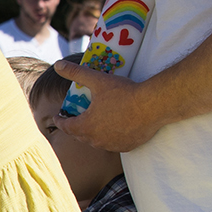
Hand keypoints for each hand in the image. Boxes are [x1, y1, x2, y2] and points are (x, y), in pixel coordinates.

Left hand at [52, 61, 168, 152]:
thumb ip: (76, 73)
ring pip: (96, 142)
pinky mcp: (127, 147)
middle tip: (74, 120)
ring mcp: (112, 145)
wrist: (153, 105)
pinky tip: (111, 132)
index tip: (58, 117)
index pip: (66, 127)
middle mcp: (96, 140)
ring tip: (92, 125)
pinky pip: (113, 145)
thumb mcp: (97, 80)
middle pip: (80, 136)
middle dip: (75, 128)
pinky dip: (109, 139)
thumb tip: (57, 64)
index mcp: (86, 126)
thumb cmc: (124, 93)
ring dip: (92, 135)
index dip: (60, 121)